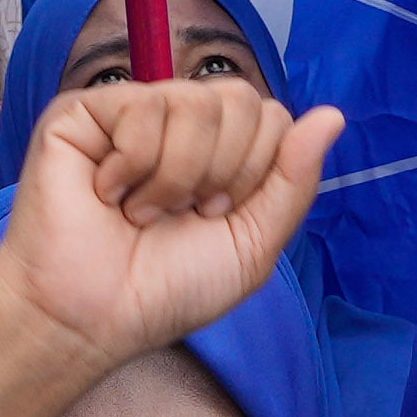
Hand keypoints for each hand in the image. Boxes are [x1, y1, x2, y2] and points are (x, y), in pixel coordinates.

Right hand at [0, 70, 337, 361]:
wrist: (95, 317)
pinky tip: (108, 194)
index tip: (215, 215)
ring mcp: (130, 112)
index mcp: (219, 148)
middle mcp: (177, 121)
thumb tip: (333, 115)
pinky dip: (132, 166)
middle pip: (241, 99)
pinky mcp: (83, 112)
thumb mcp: (252, 244)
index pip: (271, 115)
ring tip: (142, 212)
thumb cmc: (165, 289)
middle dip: (223, 171)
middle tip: (182, 213)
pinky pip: (142, 107)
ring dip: (176, 176)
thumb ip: (293, 180)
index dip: (255, 170)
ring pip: (195, 103)